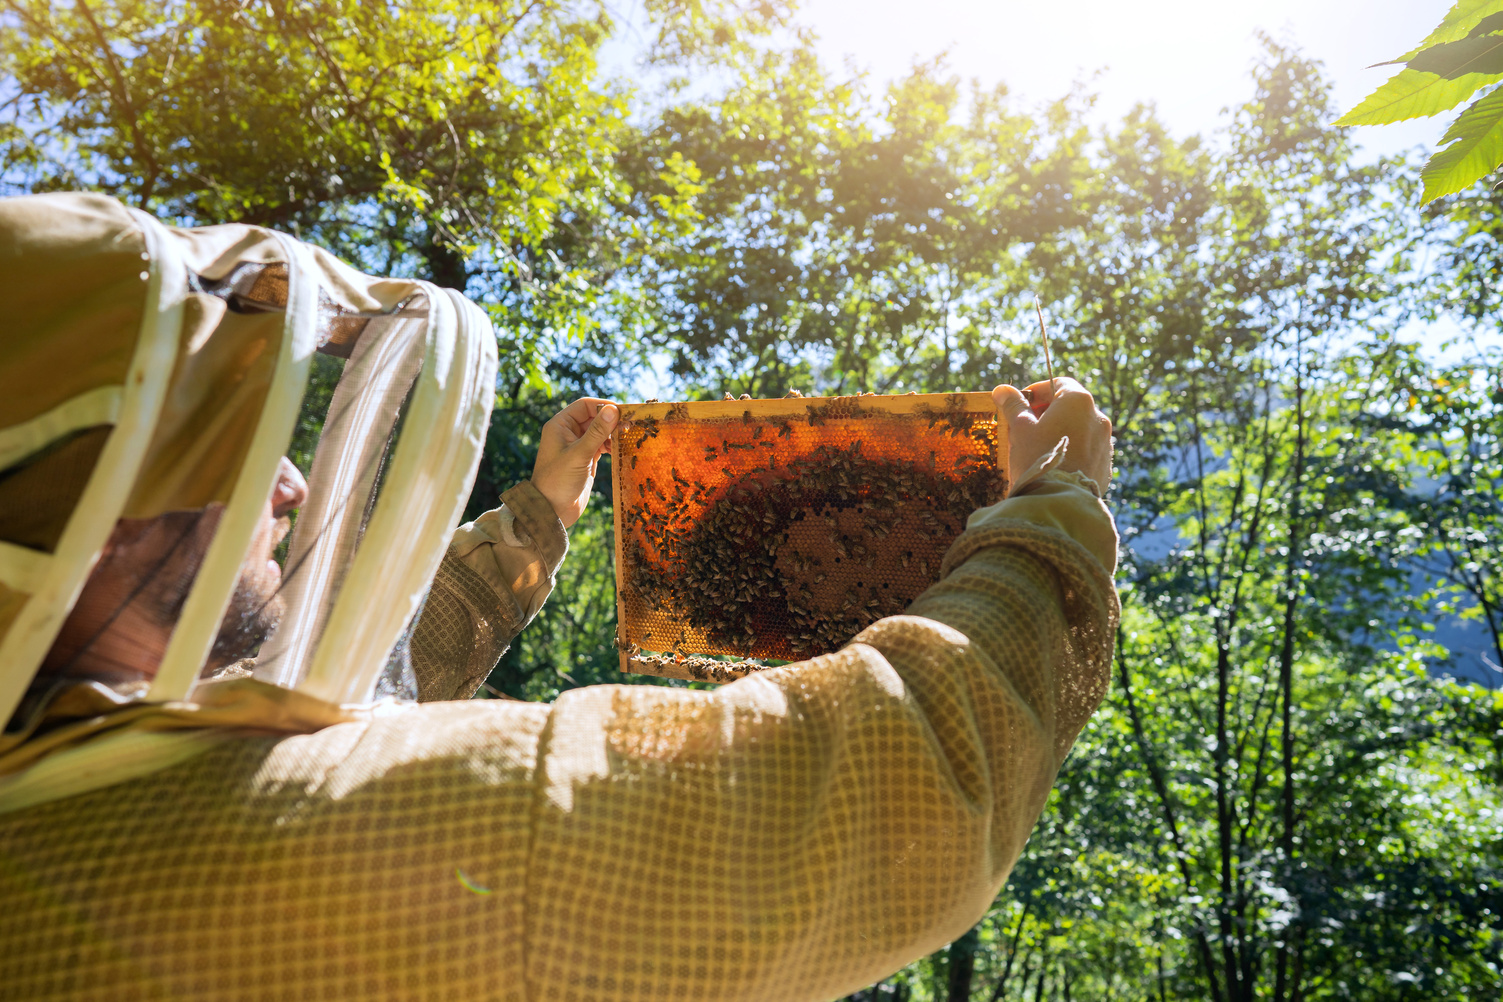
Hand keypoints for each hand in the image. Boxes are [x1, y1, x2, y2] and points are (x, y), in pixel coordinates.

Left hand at [531, 397, 617, 527]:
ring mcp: (577, 446)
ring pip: (599, 431)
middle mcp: (568, 432)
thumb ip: (597, 432)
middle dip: (611, 420)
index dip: (604, 406)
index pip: (584, 406)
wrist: (552, 511)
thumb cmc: (558, 481)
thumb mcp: (579, 455)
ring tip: (627, 437)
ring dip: (613, 433)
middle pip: (594, 417)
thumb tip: (613, 409)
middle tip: (630, 425)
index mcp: (560, 425)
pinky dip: (612, 445)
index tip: (623, 412)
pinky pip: (601, 445)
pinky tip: (621, 449)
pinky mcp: (586, 459)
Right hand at [993, 377, 1112, 491]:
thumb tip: (1003, 389)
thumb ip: (1013, 405)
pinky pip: (1087, 451)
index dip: (1038, 391)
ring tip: (1039, 449)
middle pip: (1071, 407)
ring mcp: (1105, 442)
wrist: (1057, 501)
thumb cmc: (1036, 457)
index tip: (1022, 404)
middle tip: (1027, 427)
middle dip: (1048, 413)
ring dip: (1061, 432)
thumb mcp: (1019, 428)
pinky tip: (1054, 465)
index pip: (1058, 383)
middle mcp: (1097, 417)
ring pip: (1080, 429)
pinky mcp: (1106, 465)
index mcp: (1077, 401)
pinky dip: (1072, 452)